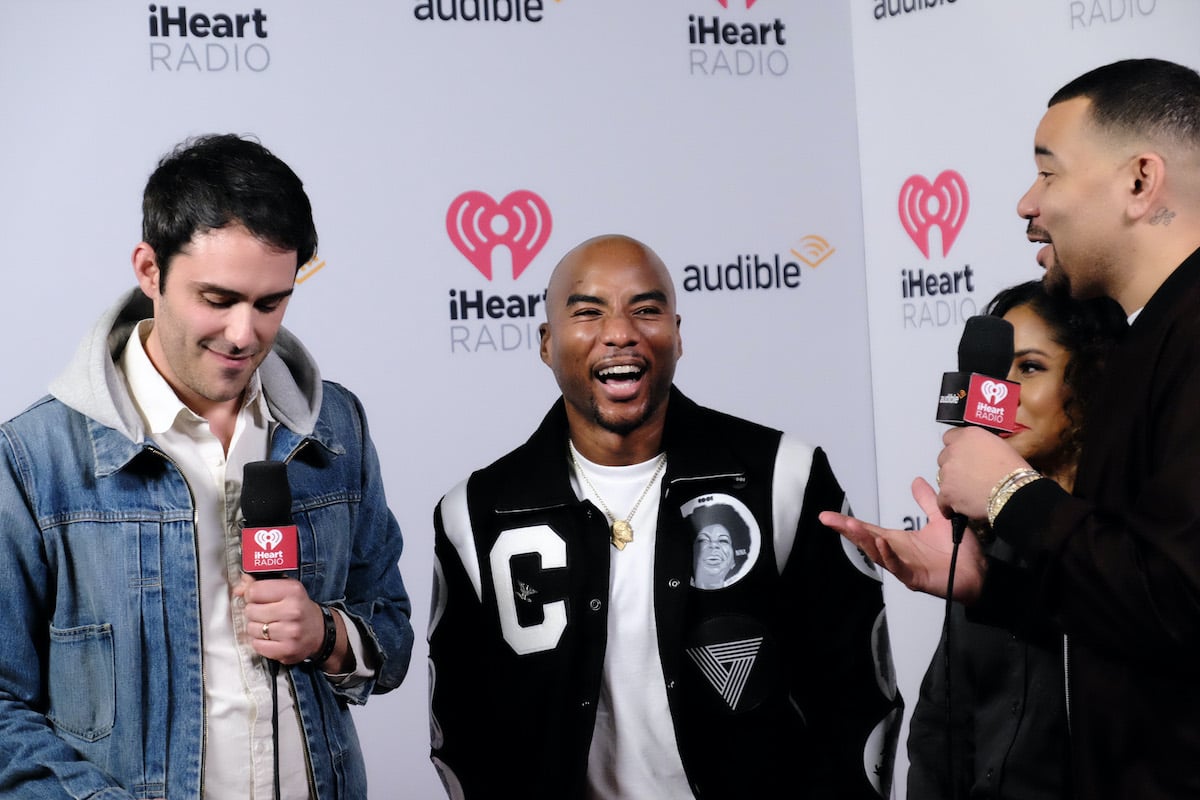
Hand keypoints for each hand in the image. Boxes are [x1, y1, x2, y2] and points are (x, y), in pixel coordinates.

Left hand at [235, 575, 328, 665]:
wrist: (319, 631)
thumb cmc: (299, 608)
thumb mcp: (285, 589)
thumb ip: (260, 585)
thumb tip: (239, 589)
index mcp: (293, 591)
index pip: (254, 590)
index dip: (252, 594)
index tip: (258, 598)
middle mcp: (293, 610)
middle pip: (250, 610)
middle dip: (254, 612)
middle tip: (266, 613)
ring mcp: (290, 632)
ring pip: (252, 629)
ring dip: (257, 628)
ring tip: (270, 625)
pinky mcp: (286, 650)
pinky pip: (257, 645)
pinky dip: (260, 642)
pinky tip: (271, 638)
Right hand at [819, 477, 985, 601]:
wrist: (980, 573)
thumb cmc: (961, 551)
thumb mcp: (940, 519)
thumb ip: (926, 502)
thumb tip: (916, 481)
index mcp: (899, 541)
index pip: (869, 529)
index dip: (848, 522)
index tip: (827, 515)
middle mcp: (897, 554)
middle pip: (866, 541)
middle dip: (847, 530)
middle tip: (829, 519)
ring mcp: (905, 568)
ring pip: (878, 555)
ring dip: (864, 541)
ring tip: (852, 527)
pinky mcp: (916, 579)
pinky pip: (899, 569)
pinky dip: (888, 557)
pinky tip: (881, 544)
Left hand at [936, 427, 1029, 519]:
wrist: (1013, 491)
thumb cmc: (1013, 471)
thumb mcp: (999, 446)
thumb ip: (980, 446)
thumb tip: (976, 453)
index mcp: (968, 436)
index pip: (950, 437)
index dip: (956, 449)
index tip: (961, 456)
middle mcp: (954, 450)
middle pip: (944, 458)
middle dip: (953, 467)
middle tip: (967, 476)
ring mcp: (947, 471)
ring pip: (942, 478)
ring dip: (952, 485)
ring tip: (968, 493)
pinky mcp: (946, 492)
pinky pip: (941, 500)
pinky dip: (948, 505)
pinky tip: (956, 508)